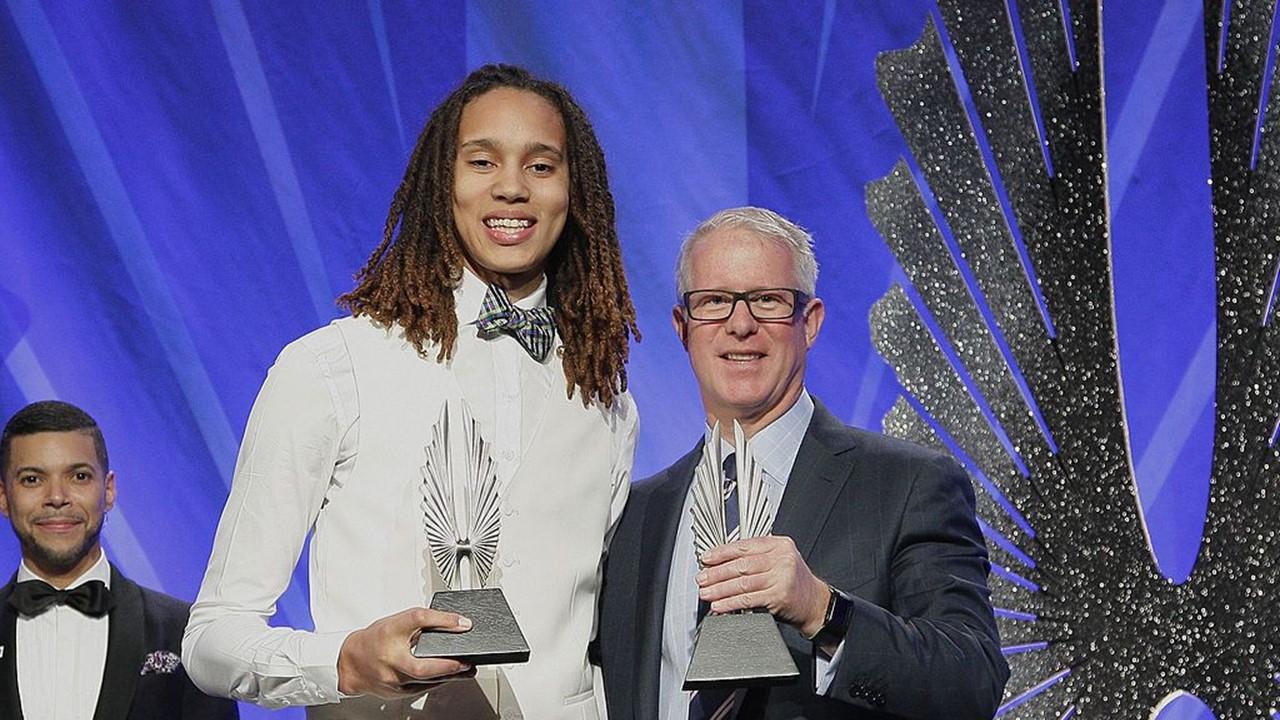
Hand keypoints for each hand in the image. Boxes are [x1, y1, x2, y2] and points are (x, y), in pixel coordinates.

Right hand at [337, 607, 473, 697]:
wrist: (352, 662)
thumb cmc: (376, 639)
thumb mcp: (399, 621)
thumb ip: (425, 620)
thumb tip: (457, 623)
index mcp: (390, 632)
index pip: (417, 620)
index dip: (442, 619)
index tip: (463, 623)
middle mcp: (390, 659)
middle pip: (421, 665)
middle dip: (447, 666)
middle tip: (467, 662)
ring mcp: (392, 679)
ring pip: (424, 681)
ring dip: (449, 676)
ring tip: (467, 670)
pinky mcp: (396, 692)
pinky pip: (421, 689)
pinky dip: (437, 682)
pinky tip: (449, 678)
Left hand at [697, 535, 830, 636]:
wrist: (815, 604)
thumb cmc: (793, 582)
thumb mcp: (779, 561)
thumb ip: (756, 557)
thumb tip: (720, 563)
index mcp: (779, 545)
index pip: (744, 546)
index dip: (722, 552)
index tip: (707, 559)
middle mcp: (782, 558)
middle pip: (741, 564)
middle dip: (717, 573)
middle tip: (702, 578)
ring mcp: (782, 577)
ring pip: (743, 583)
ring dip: (720, 589)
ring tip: (706, 592)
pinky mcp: (779, 596)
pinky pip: (748, 599)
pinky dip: (731, 603)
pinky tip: (720, 605)